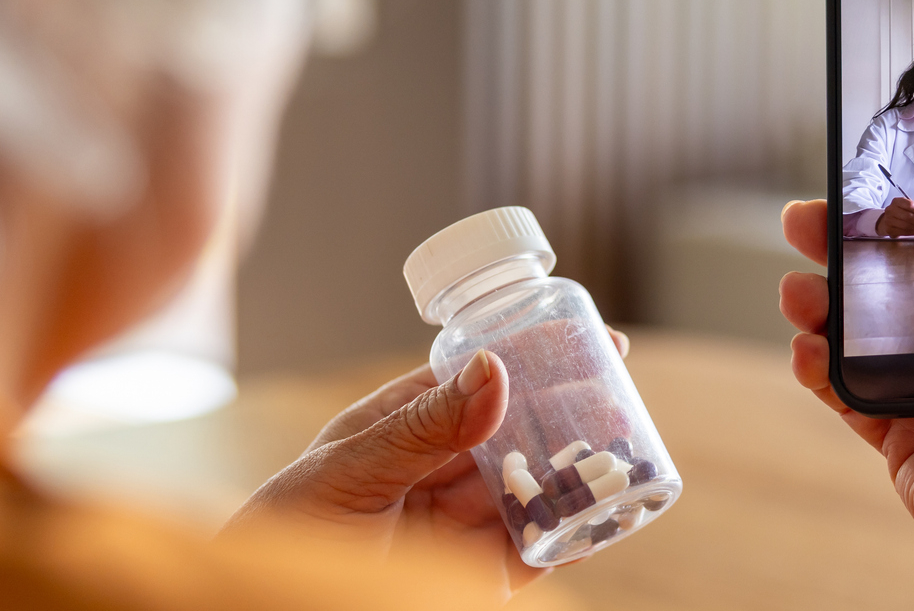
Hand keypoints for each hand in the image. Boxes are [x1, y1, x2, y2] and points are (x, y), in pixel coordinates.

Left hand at [222, 331, 631, 596]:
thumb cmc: (284, 537)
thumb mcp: (349, 471)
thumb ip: (422, 427)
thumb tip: (494, 369)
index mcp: (400, 428)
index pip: (474, 379)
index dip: (528, 355)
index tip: (582, 334)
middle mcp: (437, 472)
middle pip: (516, 432)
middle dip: (568, 412)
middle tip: (623, 391)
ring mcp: (459, 526)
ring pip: (536, 489)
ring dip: (579, 472)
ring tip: (629, 451)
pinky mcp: (477, 578)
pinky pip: (538, 551)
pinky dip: (574, 534)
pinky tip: (609, 516)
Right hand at [875, 197, 913, 236]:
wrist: (890, 220)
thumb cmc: (903, 212)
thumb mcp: (913, 206)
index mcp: (898, 201)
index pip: (910, 205)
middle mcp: (891, 209)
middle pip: (908, 216)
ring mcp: (888, 220)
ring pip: (906, 225)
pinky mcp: (889, 229)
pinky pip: (903, 232)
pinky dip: (913, 232)